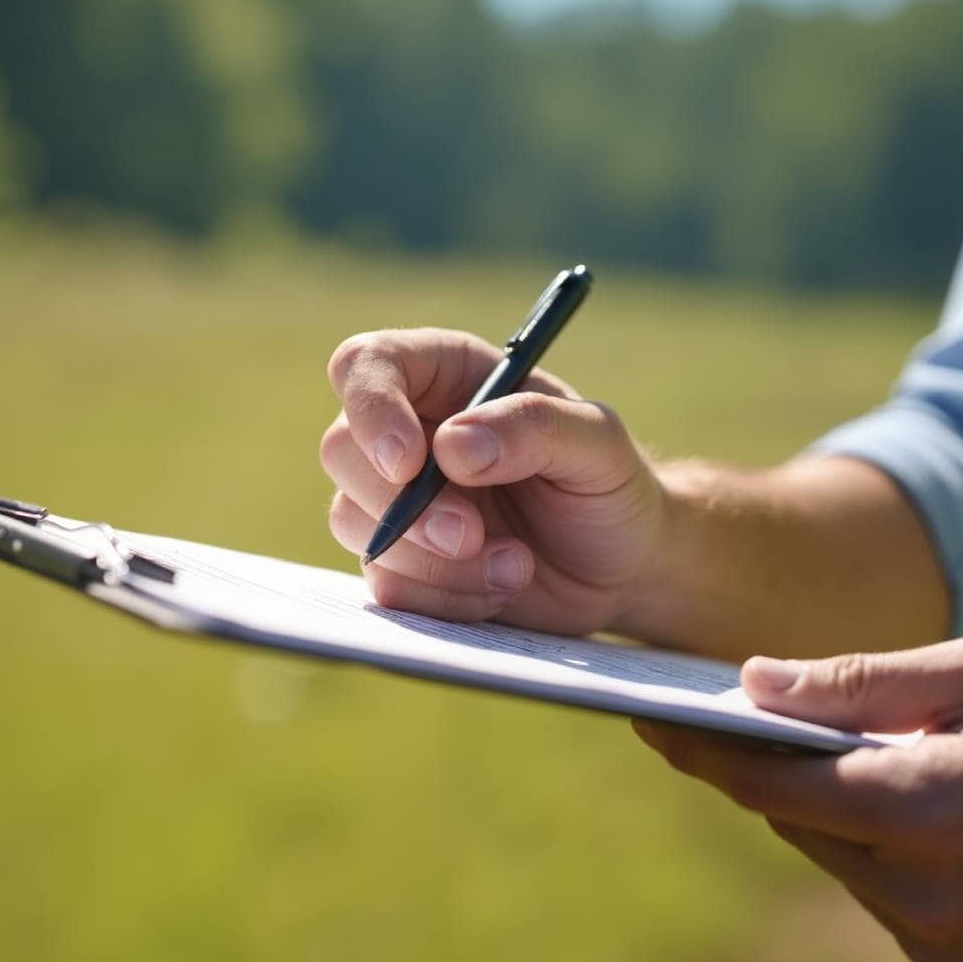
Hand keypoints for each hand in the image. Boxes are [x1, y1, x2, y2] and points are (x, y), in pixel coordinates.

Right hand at [320, 327, 666, 632]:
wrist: (621, 565)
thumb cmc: (608, 485)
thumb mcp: (597, 442)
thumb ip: (533, 426)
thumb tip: (450, 446)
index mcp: (446, 375)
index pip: (365, 364)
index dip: (372, 408)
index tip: (410, 462)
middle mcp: (408, 430)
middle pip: (340, 449)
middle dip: (403, 504)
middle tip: (471, 534)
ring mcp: (395, 500)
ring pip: (354, 522)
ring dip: (434, 559)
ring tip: (516, 565)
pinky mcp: (401, 563)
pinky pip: (386, 583)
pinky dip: (444, 596)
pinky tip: (501, 587)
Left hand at [634, 635, 962, 961]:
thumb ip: (857, 682)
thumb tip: (752, 683)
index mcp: (923, 809)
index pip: (774, 782)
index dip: (707, 749)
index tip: (651, 719)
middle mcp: (921, 891)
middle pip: (798, 822)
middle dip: (773, 769)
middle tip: (739, 719)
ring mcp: (938, 942)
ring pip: (836, 860)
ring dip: (834, 811)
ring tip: (859, 758)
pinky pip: (879, 897)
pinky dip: (879, 852)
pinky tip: (920, 812)